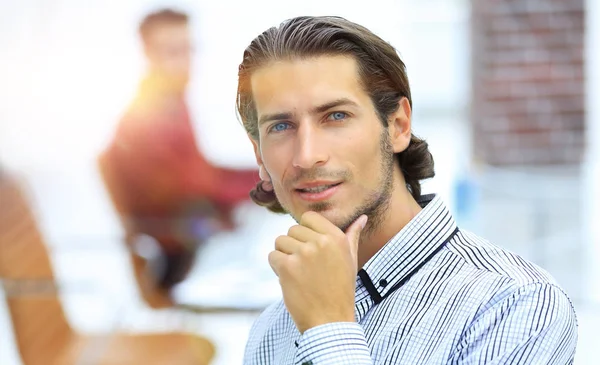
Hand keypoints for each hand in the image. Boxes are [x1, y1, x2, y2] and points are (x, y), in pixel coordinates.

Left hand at [268, 211, 367, 332]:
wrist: (330, 320)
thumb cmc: (340, 290)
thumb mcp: (351, 260)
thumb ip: (352, 236)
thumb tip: (361, 218)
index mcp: (336, 238)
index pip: (309, 217)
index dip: (305, 231)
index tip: (309, 247)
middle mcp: (320, 243)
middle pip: (292, 230)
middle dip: (293, 245)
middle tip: (305, 266)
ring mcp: (303, 254)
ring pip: (280, 242)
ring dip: (283, 256)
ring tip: (297, 273)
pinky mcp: (287, 267)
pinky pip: (272, 256)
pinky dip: (276, 267)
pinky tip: (290, 280)